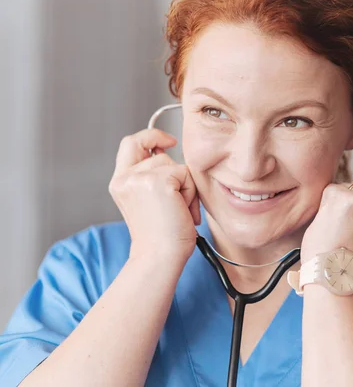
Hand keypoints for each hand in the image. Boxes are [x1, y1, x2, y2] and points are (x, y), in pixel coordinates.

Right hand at [108, 129, 200, 264]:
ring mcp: (140, 177)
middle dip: (174, 166)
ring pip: (174, 164)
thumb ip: (153, 175)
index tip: (168, 141)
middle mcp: (125, 178)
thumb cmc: (162, 236)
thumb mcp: (150, 201)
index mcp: (120, 182)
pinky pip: (185, 174)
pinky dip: (190, 193)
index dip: (150, 136)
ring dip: (185, 186)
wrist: (161, 256)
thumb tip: (167, 150)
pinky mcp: (159, 181)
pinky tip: (184, 211)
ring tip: (179, 210)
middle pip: (154, 149)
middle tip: (182, 192)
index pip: (130, 144)